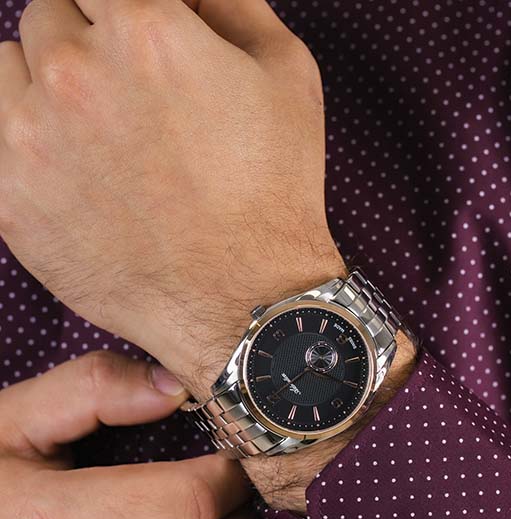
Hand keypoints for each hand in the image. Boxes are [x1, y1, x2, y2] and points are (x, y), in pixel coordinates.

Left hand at [0, 0, 345, 401]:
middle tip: (124, 97)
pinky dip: (28, 146)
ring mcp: (32, 141)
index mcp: (142, 31)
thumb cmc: (272, 193)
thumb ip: (228, 2)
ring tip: (96, 135)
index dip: (121, 15)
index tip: (135, 45)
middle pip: (48, 18)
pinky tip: (77, 175)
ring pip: (8, 71)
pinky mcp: (12, 202)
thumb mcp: (285, 73)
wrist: (245, 299)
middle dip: (84, 45)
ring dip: (45, 88)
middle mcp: (75, 76)